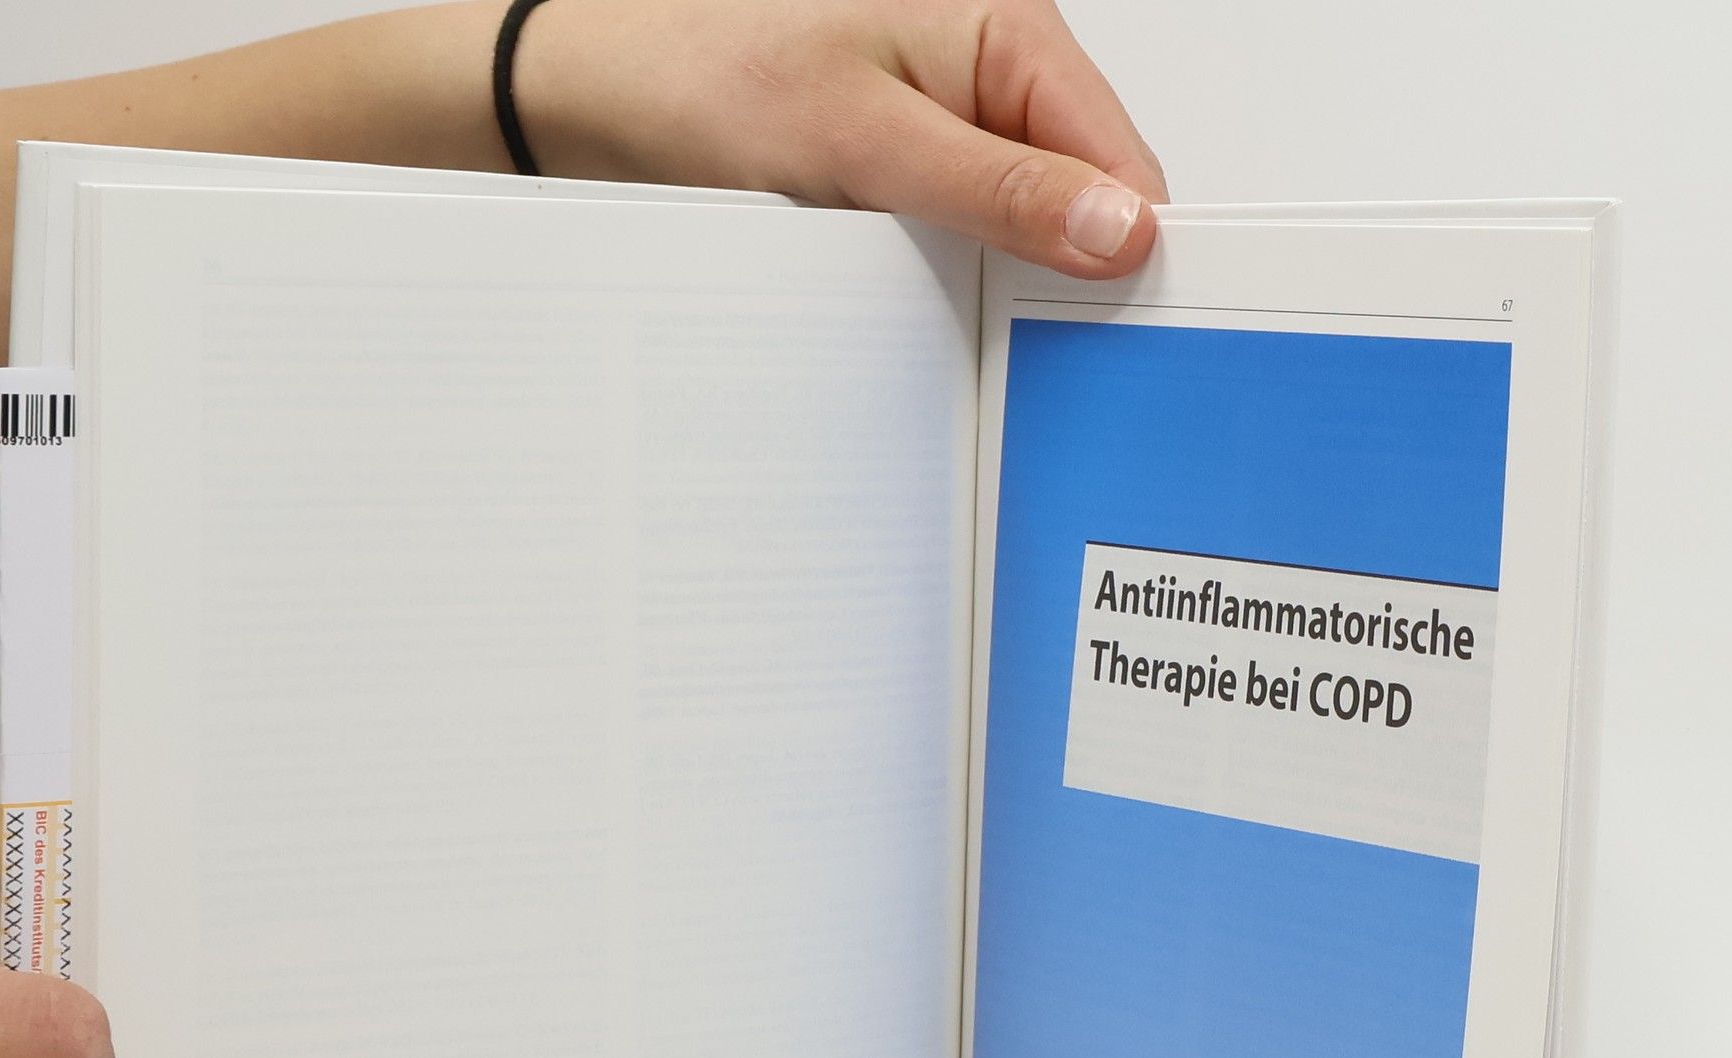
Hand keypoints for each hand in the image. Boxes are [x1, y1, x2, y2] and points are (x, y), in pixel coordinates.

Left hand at [519, 0, 1166, 274]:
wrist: (600, 91)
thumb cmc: (708, 72)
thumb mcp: (863, 140)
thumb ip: (996, 190)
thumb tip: (1118, 231)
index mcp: (1004, 30)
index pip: (1120, 157)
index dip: (1131, 247)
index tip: (1121, 333)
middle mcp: (987, 73)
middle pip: (1081, 199)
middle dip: (1064, 275)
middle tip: (1032, 352)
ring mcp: (947, 129)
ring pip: (1021, 232)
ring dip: (1000, 286)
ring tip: (961, 325)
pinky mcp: (905, 173)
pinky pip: (962, 243)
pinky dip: (952, 286)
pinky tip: (924, 312)